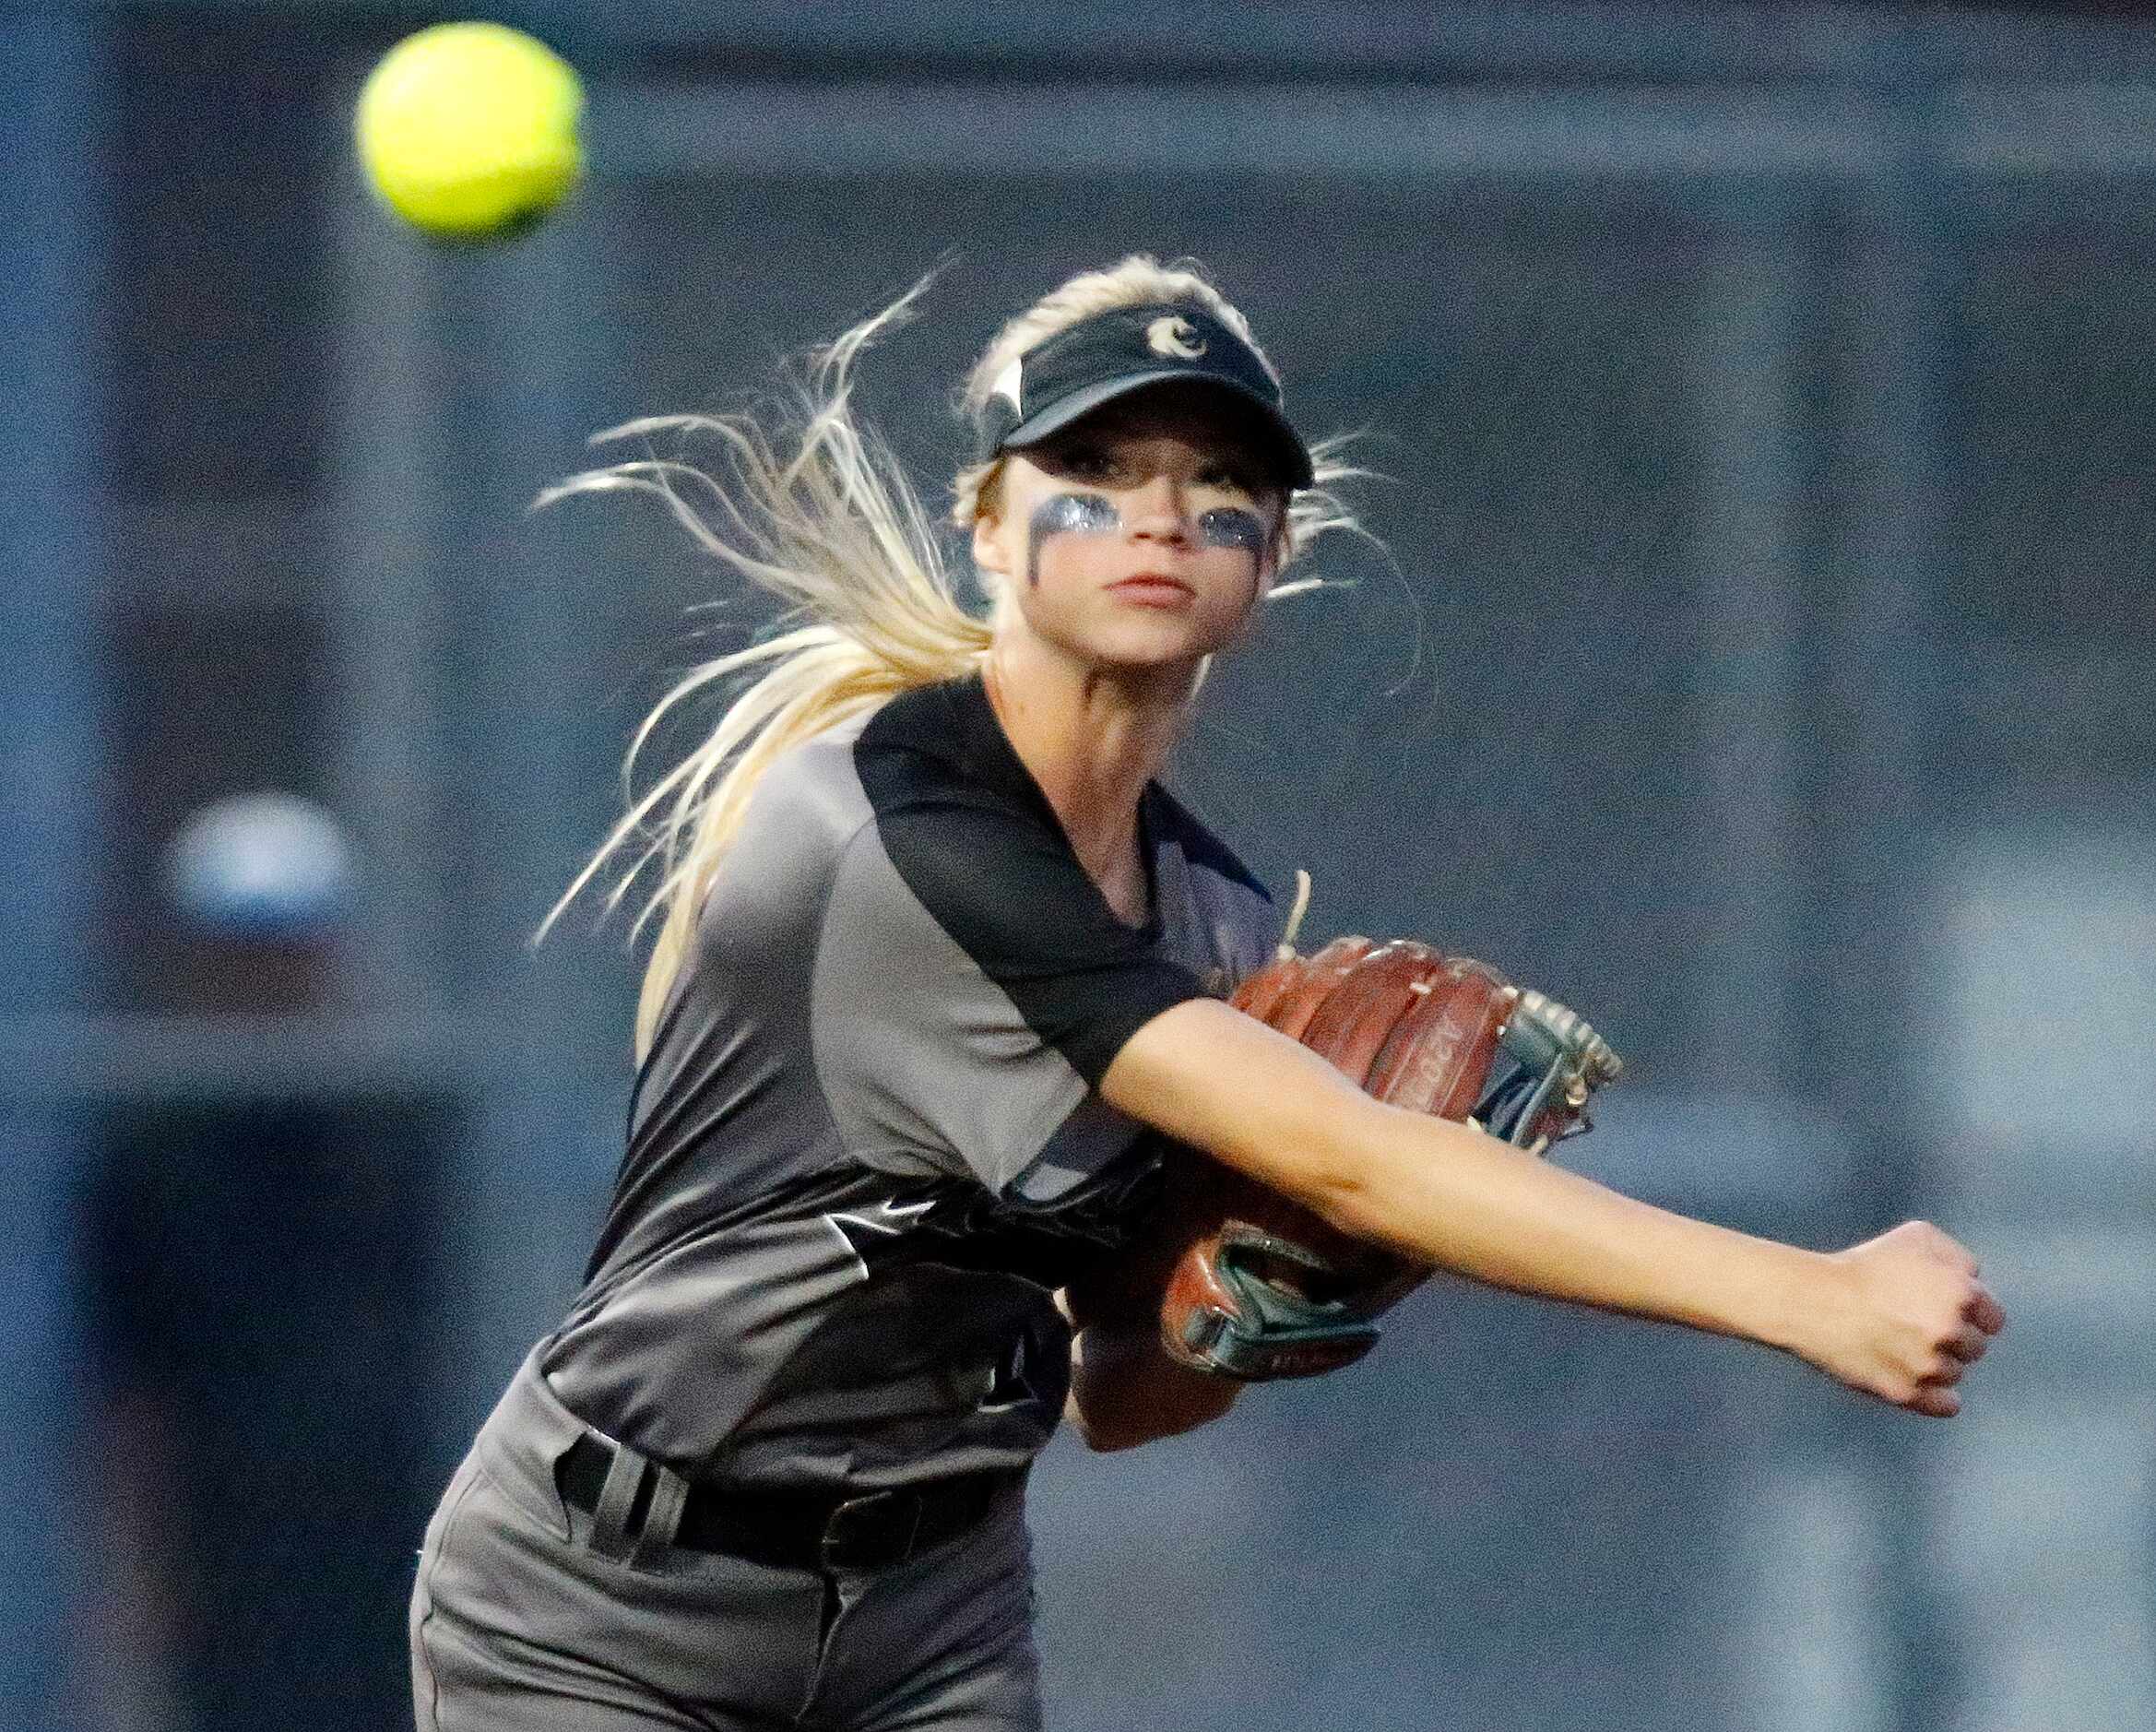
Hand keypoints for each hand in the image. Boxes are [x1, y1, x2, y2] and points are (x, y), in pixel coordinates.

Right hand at [1798, 1221, 2005, 1416]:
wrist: (1813, 1299)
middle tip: (1917, 1325)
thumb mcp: (1916, 1236)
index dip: (1971, 1313)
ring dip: (1938, 1363)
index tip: (1946, 1310)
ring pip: (1955, 1373)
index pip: (1993, 1319)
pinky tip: (1918, 1378)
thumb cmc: (1864, 1265)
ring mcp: (1930, 1366)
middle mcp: (1951, 1332)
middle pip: (1975, 1347)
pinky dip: (1937, 1396)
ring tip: (1902, 1345)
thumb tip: (1975, 1280)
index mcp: (1960, 1293)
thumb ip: (1958, 1257)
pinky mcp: (1907, 1393)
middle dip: (1952, 1337)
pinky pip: (1946, 1405)